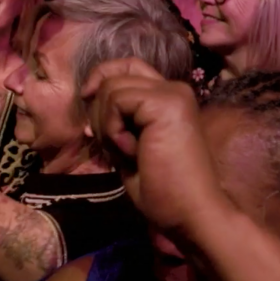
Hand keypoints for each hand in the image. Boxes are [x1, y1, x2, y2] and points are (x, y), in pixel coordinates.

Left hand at [81, 58, 215, 232]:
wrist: (191, 213)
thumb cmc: (164, 191)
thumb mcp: (129, 147)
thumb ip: (116, 119)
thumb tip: (89, 97)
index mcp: (168, 98)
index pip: (127, 66)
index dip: (103, 77)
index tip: (88, 100)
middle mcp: (173, 88)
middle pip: (115, 73)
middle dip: (99, 110)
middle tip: (115, 146)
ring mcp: (172, 93)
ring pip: (112, 87)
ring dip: (106, 124)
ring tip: (129, 152)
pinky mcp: (165, 103)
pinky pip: (117, 100)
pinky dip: (112, 128)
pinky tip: (131, 150)